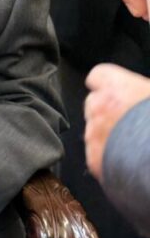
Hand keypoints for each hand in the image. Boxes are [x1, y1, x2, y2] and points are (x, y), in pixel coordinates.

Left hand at [84, 64, 149, 179]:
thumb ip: (143, 91)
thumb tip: (144, 94)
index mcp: (115, 85)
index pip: (98, 76)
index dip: (106, 84)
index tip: (114, 90)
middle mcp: (98, 106)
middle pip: (93, 104)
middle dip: (105, 112)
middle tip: (126, 121)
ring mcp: (93, 133)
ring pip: (93, 131)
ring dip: (106, 135)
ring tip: (130, 145)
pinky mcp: (93, 158)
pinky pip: (96, 155)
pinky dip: (107, 158)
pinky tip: (127, 161)